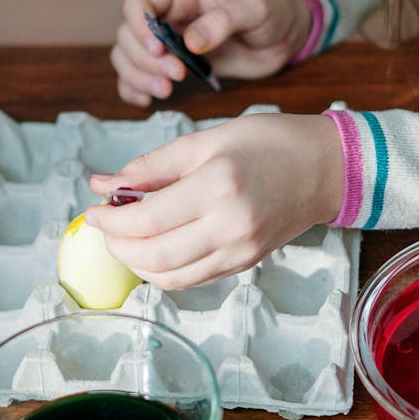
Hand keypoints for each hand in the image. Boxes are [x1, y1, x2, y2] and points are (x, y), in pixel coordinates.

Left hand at [84, 113, 343, 286]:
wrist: (325, 167)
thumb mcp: (205, 140)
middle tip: (104, 225)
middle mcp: (230, 226)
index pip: (146, 220)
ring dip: (136, 263)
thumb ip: (150, 166)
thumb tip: (101, 183)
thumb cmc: (267, 142)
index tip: (93, 210)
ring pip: (170, 278)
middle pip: (153, 256)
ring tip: (125, 238)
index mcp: (217, 186)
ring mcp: (240, 251)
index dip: (109, 220)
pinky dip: (163, 270)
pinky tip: (153, 248)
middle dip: (117, 245)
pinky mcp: (245, 264)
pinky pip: (192, 279)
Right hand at [112, 0, 312, 105]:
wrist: (285, 35)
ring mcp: (165, 41)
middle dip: (146, 60)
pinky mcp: (170, 66)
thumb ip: (222, 20)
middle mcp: (165, 14)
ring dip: (138, 77)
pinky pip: (135, 77)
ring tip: (166, 91)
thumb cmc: (270, 9)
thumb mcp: (253, 7)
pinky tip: (147, 101)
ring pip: (127, 58)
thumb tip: (190, 42)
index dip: (140, 28)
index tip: (161, 50)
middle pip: (128, 36)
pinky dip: (134, 90)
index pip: (137, 3)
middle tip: (178, 76)